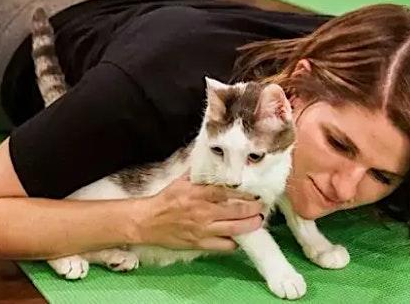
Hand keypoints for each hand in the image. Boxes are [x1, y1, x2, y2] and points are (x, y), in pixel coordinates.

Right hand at [131, 177, 262, 250]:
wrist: (147, 222)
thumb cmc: (165, 200)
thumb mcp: (182, 181)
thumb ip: (199, 174)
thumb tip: (213, 162)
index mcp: (199, 194)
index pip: (228, 193)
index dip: (246, 194)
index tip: (256, 193)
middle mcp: (203, 212)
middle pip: (236, 211)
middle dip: (254, 210)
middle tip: (262, 207)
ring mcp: (203, 230)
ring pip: (234, 229)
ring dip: (249, 226)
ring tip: (258, 221)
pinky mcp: (200, 244)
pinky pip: (224, 246)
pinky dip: (235, 242)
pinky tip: (239, 237)